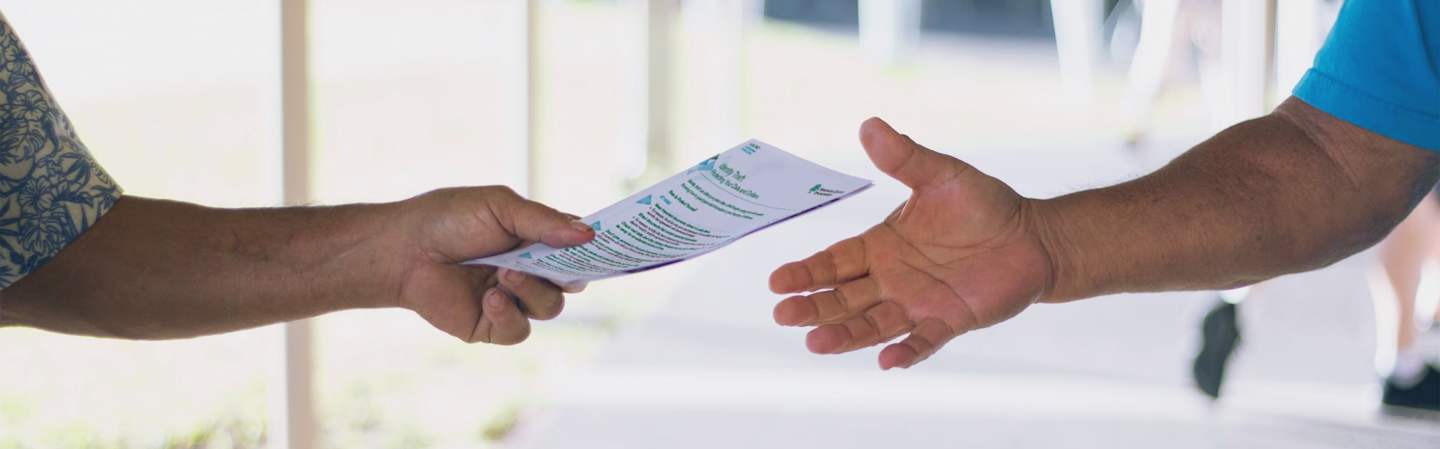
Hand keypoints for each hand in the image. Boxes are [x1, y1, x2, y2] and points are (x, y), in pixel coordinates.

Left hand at [392, 186, 594, 344]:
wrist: (402, 250)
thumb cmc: (448, 219)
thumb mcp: (500, 207)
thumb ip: (543, 221)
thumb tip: (588, 235)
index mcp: (536, 240)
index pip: (579, 248)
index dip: (594, 249)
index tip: (608, 246)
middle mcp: (529, 271)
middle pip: (573, 282)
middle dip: (567, 273)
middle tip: (553, 263)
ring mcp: (512, 299)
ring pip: (550, 307)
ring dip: (534, 291)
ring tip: (504, 274)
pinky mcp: (491, 326)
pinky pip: (519, 330)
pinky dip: (509, 314)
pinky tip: (489, 297)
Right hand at [769, 118, 1054, 368]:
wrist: (1032, 236)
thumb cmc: (982, 205)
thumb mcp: (940, 175)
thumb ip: (904, 157)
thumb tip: (870, 125)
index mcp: (880, 246)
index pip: (834, 262)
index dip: (806, 272)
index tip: (776, 282)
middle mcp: (891, 280)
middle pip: (843, 299)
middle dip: (813, 308)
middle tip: (784, 316)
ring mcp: (917, 303)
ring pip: (872, 324)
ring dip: (845, 335)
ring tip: (816, 344)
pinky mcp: (949, 321)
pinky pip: (923, 340)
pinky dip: (905, 352)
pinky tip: (887, 361)